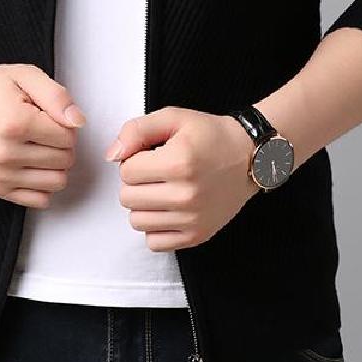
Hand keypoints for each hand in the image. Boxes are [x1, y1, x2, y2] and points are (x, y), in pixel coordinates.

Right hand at [0, 62, 86, 207]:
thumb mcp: (28, 77)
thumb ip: (57, 97)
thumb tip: (78, 122)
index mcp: (15, 124)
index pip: (68, 137)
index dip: (65, 124)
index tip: (49, 115)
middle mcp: (4, 153)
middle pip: (65, 160)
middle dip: (62, 144)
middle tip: (43, 129)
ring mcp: (0, 174)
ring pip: (57, 182)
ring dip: (55, 164)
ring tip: (39, 145)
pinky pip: (41, 199)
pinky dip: (43, 183)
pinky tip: (33, 164)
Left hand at [104, 106, 259, 250]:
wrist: (249, 157)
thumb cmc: (210, 135)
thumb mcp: (173, 118)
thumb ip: (137, 130)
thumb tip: (111, 156)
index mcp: (178, 163)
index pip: (126, 171)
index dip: (134, 159)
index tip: (151, 155)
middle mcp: (186, 195)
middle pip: (127, 198)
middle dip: (135, 182)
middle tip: (156, 172)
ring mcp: (192, 219)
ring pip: (137, 221)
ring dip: (143, 205)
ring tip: (162, 189)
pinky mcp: (197, 235)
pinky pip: (154, 243)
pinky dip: (155, 227)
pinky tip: (168, 209)